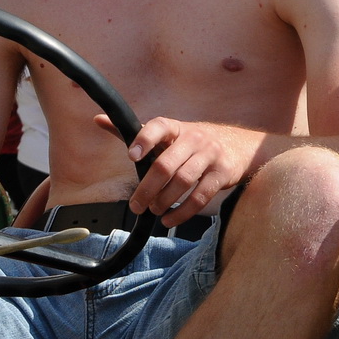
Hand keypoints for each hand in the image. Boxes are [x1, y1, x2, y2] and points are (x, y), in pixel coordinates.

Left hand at [97, 114, 257, 226]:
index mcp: (177, 128)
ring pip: (183, 181)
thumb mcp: (169, 134)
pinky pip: (201, 196)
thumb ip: (135, 131)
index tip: (131, 156)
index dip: (144, 139)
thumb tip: (98, 119)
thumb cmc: (194, 142)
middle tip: (136, 205)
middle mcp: (194, 138)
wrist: (240, 146)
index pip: (159, 126)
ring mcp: (210, 156)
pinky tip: (170, 219)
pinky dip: (183, 212)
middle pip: (166, 164)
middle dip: (147, 188)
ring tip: (153, 211)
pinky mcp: (223, 174)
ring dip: (164, 201)